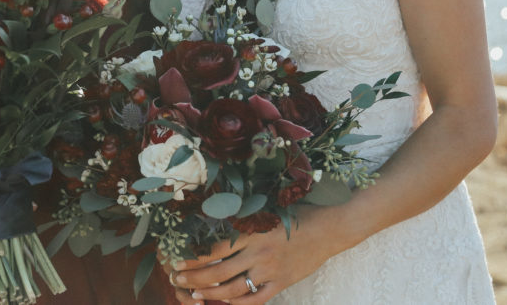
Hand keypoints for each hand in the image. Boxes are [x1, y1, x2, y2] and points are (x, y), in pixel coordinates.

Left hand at [168, 206, 343, 303]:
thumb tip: (212, 220)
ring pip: (233, 289)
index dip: (192, 257)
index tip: (176, 260)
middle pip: (218, 271)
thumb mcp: (266, 210)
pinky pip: (256, 299)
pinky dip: (239, 304)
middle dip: (194, 278)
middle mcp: (258, 252)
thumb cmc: (297, 213)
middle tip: (176, 278)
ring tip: (194, 295)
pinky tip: (226, 303)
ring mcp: (270, 271)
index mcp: (252, 231)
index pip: (214, 248)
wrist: (330, 228)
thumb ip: (243, 219)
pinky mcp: (282, 283)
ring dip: (211, 294)